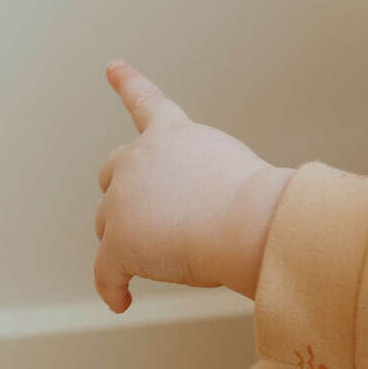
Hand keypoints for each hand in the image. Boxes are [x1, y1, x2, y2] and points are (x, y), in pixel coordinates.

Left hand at [93, 60, 272, 312]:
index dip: (128, 83)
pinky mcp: (118, 242)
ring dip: (128, 241)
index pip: (148, 103)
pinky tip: (122, 302)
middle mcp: (142, 158)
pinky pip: (107, 273)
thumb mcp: (236, 177)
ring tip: (167, 258)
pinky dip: (114, 288)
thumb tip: (208, 224)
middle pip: (112, 173)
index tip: (113, 66)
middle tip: (148, 220)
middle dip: (123, 194)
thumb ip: (211, 186)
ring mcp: (123, 200)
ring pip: (109, 224)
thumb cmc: (261, 206)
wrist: (249, 221)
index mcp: (176, 135)